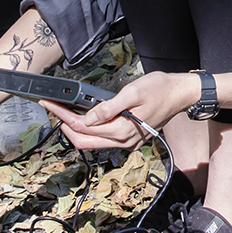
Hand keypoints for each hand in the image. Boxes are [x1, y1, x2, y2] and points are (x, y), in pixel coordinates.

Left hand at [43, 71, 193, 149]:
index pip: (83, 127)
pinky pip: (104, 140)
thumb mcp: (133, 92)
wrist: (180, 94)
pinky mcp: (130, 139)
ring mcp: (127, 142)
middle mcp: (124, 141)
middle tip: (52, 108)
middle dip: (64, 125)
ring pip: (93, 143)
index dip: (63, 115)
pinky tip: (84, 118)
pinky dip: (90, 131)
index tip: (50, 104)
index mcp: (122, 130)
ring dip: (76, 130)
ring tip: (64, 112)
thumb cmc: (160, 89)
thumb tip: (88, 118)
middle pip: (84, 141)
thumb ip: (109, 107)